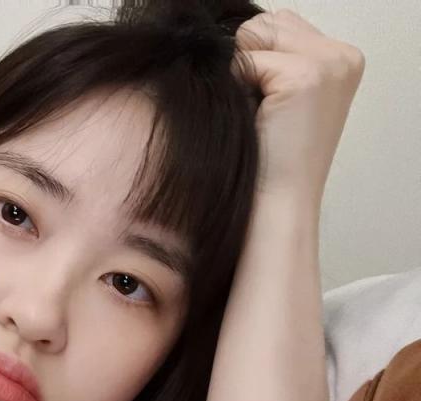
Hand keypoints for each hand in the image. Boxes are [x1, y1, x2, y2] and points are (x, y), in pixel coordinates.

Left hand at [232, 9, 365, 209]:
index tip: (265, 103)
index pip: (280, 24)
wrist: (279, 201)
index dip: (257, 59)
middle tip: (260, 110)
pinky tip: (257, 118)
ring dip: (244, 72)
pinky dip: (241, 88)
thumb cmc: (271, 160)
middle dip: (249, 61)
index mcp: (342, 60)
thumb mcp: (281, 99)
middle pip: (267, 23)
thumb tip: (233, 34)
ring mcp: (329, 63)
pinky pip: (246, 59)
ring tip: (259, 112)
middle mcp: (343, 56)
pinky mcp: (306, 75)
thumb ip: (274, 59)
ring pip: (255, 34)